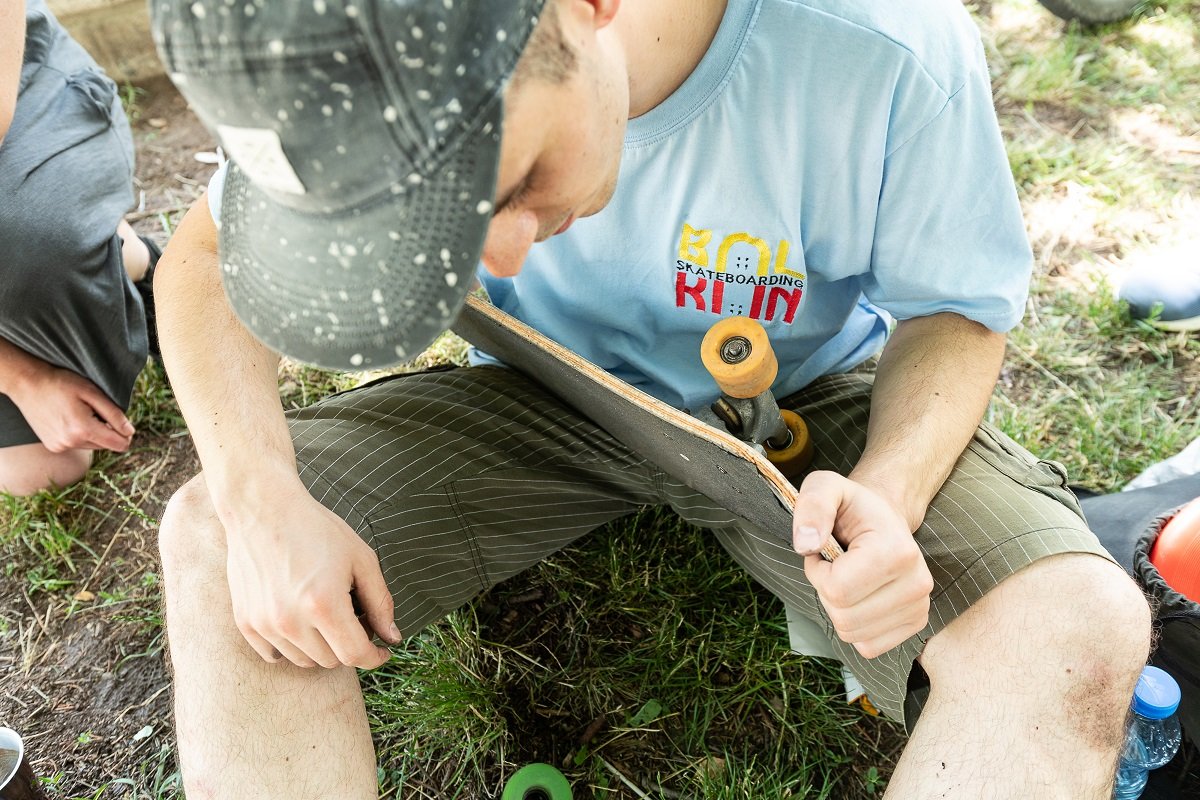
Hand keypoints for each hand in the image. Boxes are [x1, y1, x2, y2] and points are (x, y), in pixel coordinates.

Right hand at [7, 361, 134, 452]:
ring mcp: (60, 446)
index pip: (119, 444)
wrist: (28, 385)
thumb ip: (114, 414)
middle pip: (107, 445)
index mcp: (83, 429)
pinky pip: (78, 444)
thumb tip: (129, 432)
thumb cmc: (61, 384)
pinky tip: (70, 418)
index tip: (122, 420)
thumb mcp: (92, 393)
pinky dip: (80, 434)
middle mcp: (71, 443)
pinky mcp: (54, 447)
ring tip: (80, 413)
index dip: (126, 433)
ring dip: (94, 432)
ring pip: (93, 445)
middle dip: (109, 430)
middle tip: (95, 410)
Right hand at [222, 478, 400, 669]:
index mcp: (324, 606)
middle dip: (348, 645)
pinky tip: (300, 620)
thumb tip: (392, 638)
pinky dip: (292, 646)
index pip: (355, 655)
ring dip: (321, 647)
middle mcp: (291, 621)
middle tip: (352, 616)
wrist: (263, 508)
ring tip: (324, 613)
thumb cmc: (316, 529)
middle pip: (331, 661)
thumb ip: (380, 602)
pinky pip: (274, 655)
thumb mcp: (361, 559)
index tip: (381, 651)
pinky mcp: (245, 622)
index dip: (374, 657)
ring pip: (304, 661)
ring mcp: (264, 624)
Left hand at [792, 470, 932, 658]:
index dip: (818, 572)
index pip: (837, 590)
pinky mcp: (915, 623)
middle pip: (844, 617)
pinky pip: (867, 646)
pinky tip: (860, 597)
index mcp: (898, 551)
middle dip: (826, 591)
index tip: (825, 551)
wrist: (884, 518)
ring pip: (853, 634)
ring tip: (848, 577)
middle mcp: (918, 583)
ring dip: (838, 609)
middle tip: (835, 564)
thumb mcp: (825, 488)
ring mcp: (920, 607)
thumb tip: (806, 546)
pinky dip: (854, 626)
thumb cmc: (852, 506)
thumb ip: (811, 508)